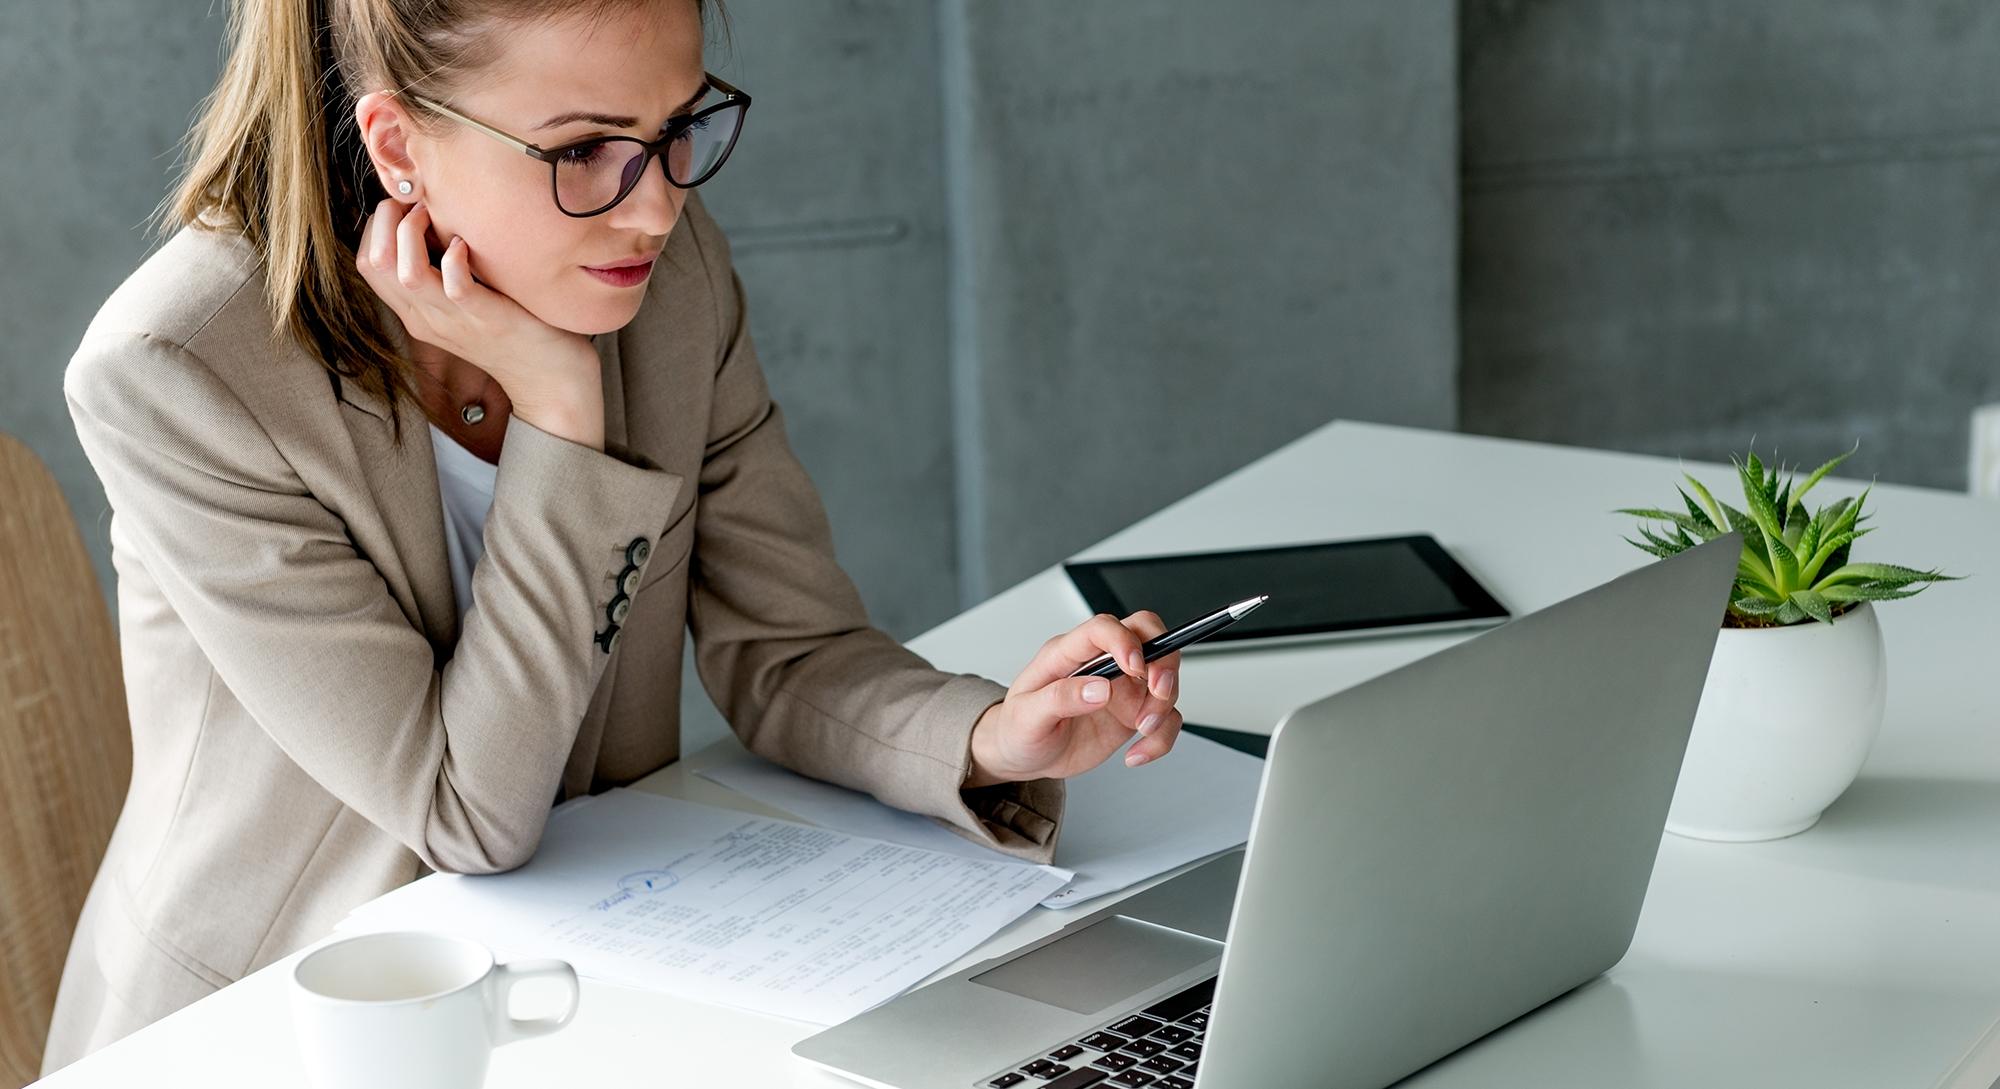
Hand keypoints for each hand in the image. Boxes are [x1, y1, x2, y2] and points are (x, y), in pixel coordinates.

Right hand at [355, 198, 604, 448]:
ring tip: (435, 216)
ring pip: (405, 273)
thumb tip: (437, 223)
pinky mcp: (487, 320)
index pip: (367, 262)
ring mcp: (455, 321)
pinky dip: (456, 258)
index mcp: (417, 312)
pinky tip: (466, 245)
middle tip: (417, 202)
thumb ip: (445, 272)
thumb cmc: (514, 328)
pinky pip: (454, 286)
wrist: (551, 381)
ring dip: (413, 233)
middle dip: (386, 220)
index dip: (377, 225)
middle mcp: (426, 318)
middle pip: (375, 262)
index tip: (405, 205)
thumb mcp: (466, 301)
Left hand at [965, 612, 1183, 786]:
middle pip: (1147, 635)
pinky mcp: (1132, 713)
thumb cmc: (1018, 729)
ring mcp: (1120, 688)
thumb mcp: (1027, 716)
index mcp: (1068, 653)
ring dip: (1163, 705)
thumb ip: (1061, 698)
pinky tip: (1138, 753)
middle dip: (1163, 660)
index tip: (1134, 666)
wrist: (1023, 756)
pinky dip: (1161, 737)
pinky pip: (1164, 718)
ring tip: (1143, 730)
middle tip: (1159, 690)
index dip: (1124, 640)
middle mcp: (1100, 664)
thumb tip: (1099, 688)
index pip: (1103, 628)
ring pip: (1163, 678)